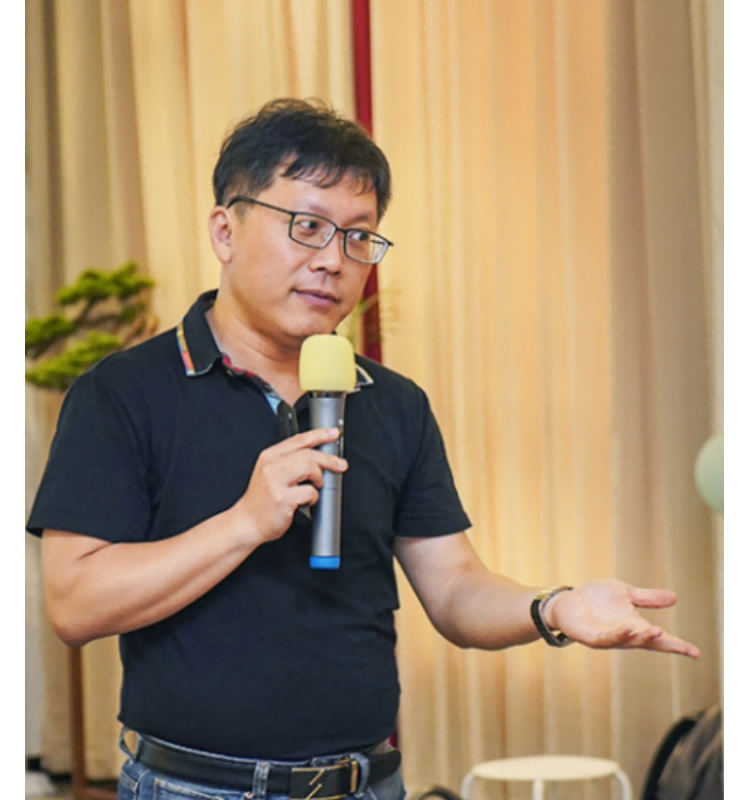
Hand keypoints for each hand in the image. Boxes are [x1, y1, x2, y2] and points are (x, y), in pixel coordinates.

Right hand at [233, 428, 346, 545]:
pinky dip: (314, 496)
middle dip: (329, 459)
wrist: (247, 522)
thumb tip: (318, 455)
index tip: (333, 433)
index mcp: (269, 456)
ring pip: (309, 468)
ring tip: (317, 485)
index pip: (298, 440)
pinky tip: (308, 500)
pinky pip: (309, 492)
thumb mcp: (270, 473)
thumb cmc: (262, 500)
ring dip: (319, 478)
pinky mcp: (283, 499)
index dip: (319, 434)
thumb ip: (289, 461)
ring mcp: (276, 482)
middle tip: (341, 465)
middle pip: (308, 454)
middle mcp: (271, 466)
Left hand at [543, 580, 699, 658]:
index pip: (659, 639)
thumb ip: (647, 598)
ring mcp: (608, 638)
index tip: (695, 653)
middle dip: (661, 642)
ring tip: (656, 631)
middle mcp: (624, 636)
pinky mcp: (591, 637)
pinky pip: (606, 638)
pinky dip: (617, 635)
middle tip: (678, 644)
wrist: (568, 601)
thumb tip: (675, 597)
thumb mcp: (625, 594)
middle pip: (647, 643)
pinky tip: (626, 628)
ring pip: (628, 642)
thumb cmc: (597, 599)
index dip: (677, 646)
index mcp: (635, 626)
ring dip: (641, 638)